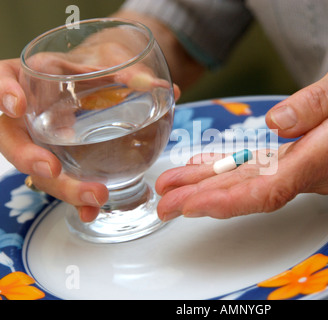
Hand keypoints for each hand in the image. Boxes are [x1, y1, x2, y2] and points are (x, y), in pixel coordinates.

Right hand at [0, 58, 108, 221]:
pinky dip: (75, 199)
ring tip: (94, 197)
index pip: (1, 79)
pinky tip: (91, 211)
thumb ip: (123, 73)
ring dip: (62, 186)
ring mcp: (36, 142)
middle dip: (29, 157)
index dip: (2, 93)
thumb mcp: (97, 64)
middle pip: (12, 139)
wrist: (80, 88)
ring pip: (36, 169)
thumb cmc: (81, 74)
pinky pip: (60, 182)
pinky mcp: (53, 162)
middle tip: (53, 169)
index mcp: (26, 80)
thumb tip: (160, 86)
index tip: (17, 106)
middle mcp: (23, 115)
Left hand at [156, 40, 327, 219]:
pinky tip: (206, 170)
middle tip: (165, 202)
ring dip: (211, 186)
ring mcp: (313, 168)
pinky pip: (265, 171)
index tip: (191, 205)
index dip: (228, 200)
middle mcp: (318, 169)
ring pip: (255, 183)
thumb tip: (276, 123)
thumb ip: (315, 103)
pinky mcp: (309, 159)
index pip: (271, 188)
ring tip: (173, 187)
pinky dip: (233, 172)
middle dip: (205, 199)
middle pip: (253, 192)